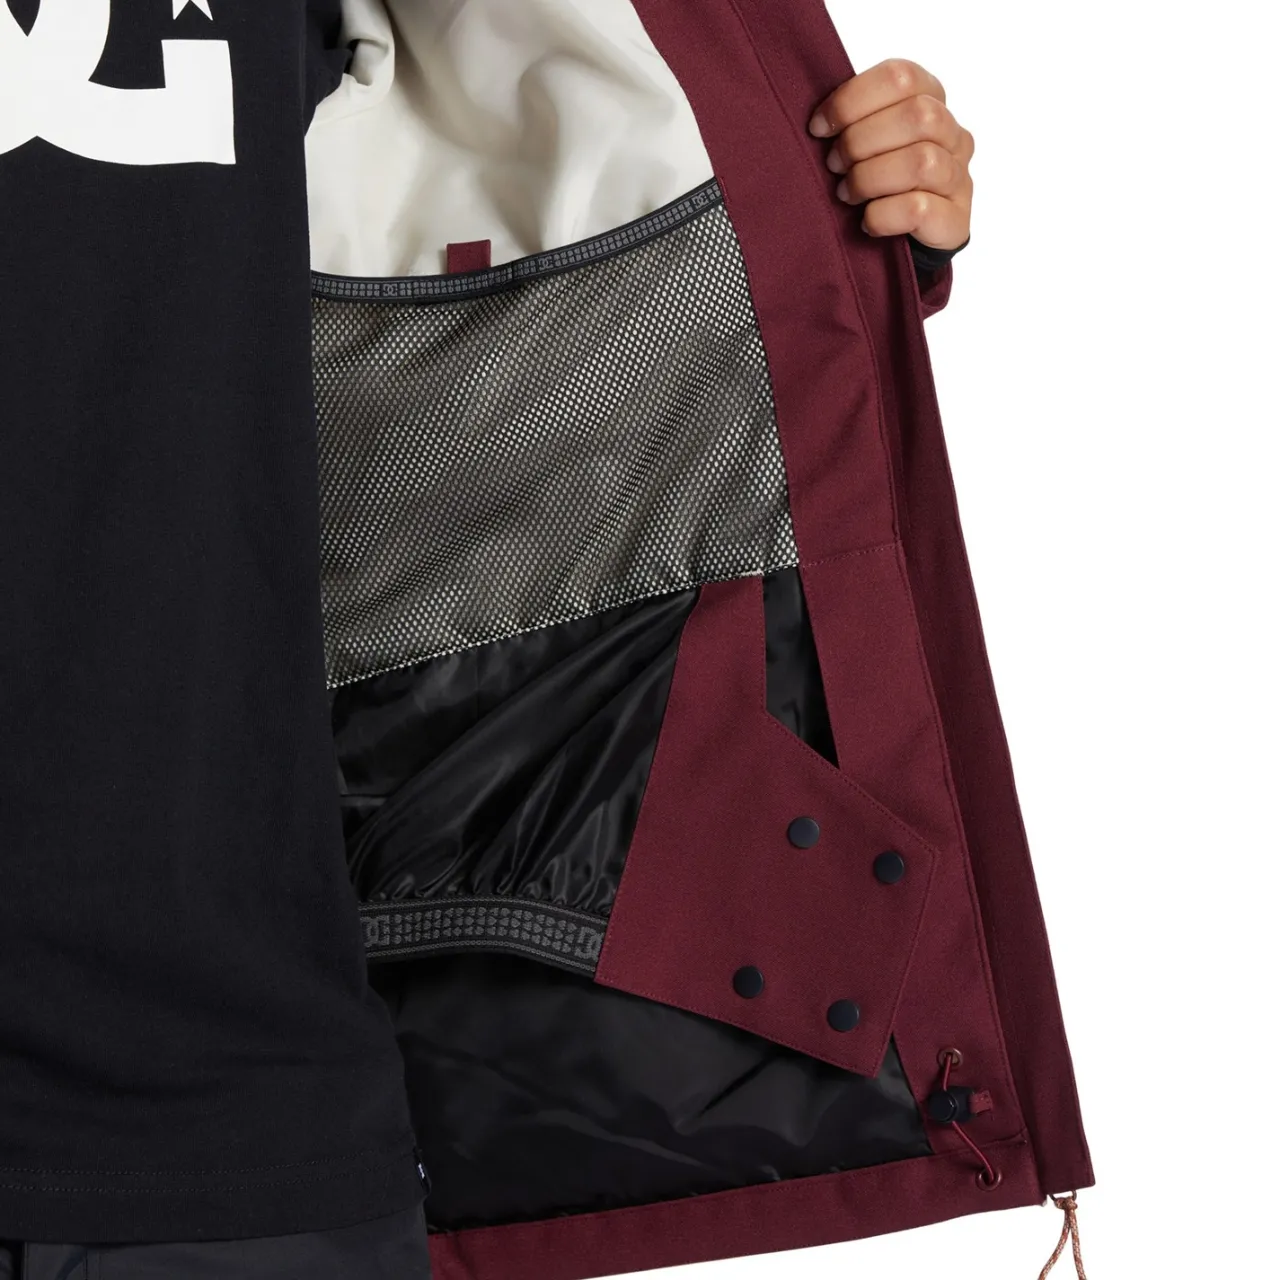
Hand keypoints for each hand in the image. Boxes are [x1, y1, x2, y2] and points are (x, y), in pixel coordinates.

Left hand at [808, 59, 973, 252]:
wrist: (910, 243)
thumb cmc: (879, 184)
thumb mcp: (867, 143)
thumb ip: (853, 121)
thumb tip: (817, 122)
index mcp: (931, 101)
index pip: (901, 77)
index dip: (852, 98)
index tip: (818, 127)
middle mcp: (953, 135)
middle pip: (917, 116)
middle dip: (860, 141)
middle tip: (834, 165)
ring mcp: (958, 178)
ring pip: (921, 162)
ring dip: (869, 179)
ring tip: (846, 194)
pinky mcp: (955, 220)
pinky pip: (918, 208)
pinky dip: (881, 214)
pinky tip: (866, 221)